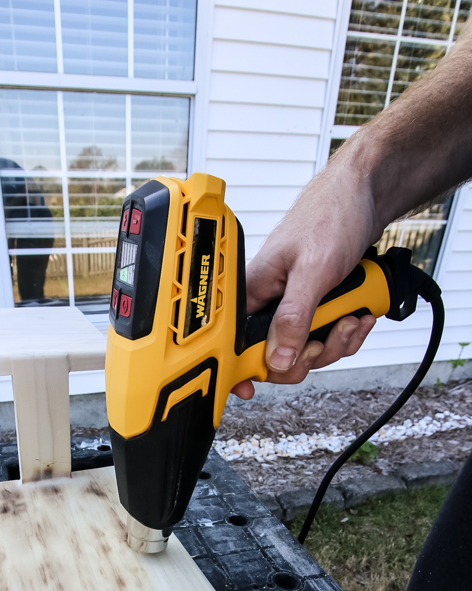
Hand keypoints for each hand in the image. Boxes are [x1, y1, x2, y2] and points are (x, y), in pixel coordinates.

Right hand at [231, 151, 381, 399]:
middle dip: (309, 354)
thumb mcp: (313, 272)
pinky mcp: (317, 306)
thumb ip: (293, 318)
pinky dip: (347, 332)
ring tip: (352, 317)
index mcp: (254, 292)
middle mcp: (270, 302)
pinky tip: (359, 314)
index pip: (236, 345)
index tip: (259, 383)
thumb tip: (275, 359)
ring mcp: (294, 306)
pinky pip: (326, 337)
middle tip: (326, 336)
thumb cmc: (332, 214)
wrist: (367, 193)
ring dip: (336, 342)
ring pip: (306, 350)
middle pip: (277, 357)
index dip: (245, 369)